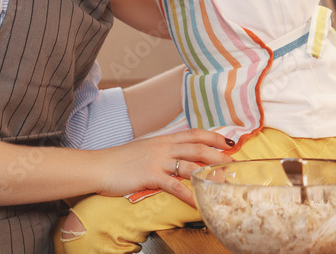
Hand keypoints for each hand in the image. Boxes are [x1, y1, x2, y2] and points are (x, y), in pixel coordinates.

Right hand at [94, 129, 233, 206]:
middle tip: (235, 162)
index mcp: (164, 139)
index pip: (194, 133)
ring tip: (223, 182)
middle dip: (219, 155)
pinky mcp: (151, 176)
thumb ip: (163, 149)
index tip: (229, 141)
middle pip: (198, 147)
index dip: (214, 136)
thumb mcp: (146, 148)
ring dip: (209, 174)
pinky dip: (188, 194)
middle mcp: (164, 147)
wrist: (101, 166)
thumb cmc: (121, 159)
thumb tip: (178, 153)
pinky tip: (198, 202)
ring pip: (190, 165)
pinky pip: (174, 186)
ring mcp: (158, 161)